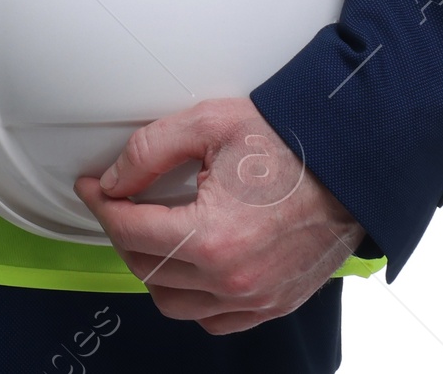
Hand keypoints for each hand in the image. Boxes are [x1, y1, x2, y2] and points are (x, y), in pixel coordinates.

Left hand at [74, 98, 364, 335]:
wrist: (349, 162)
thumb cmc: (289, 141)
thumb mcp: (210, 124)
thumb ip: (151, 150)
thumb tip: (114, 180)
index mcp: (212, 237)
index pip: (130, 231)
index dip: (101, 205)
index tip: (93, 187)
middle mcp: (232, 279)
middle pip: (145, 269)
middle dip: (122, 233)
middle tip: (119, 202)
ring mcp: (254, 298)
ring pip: (173, 302)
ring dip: (152, 269)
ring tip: (151, 231)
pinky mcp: (273, 304)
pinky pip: (212, 319)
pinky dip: (191, 296)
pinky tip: (188, 263)